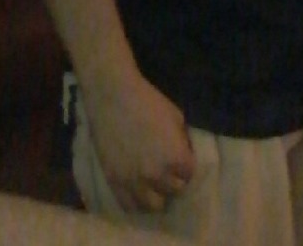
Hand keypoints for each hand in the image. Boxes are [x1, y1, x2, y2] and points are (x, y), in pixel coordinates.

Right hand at [84, 72, 194, 212]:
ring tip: (153, 184)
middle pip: (173, 191)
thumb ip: (181, 141)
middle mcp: (157, 175)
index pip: (189, 175)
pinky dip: (136, 201)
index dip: (186, 167)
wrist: (113, 96)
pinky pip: (128, 206)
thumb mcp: (176, 117)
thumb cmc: (148, 101)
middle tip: (168, 171)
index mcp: (176, 157)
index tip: (181, 161)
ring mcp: (134, 181)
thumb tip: (184, 155)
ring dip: (156, 195)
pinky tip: (137, 190)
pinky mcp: (114, 182)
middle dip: (173, 181)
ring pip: (152, 206)